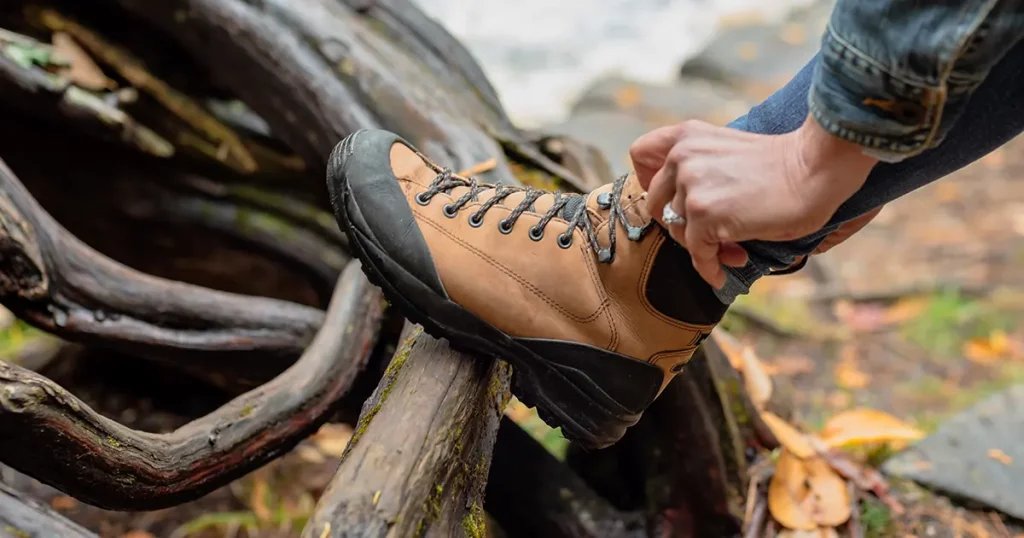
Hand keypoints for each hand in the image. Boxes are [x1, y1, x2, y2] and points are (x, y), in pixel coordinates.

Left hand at [629, 117, 877, 287]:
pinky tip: (722, 273)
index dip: (647, 180)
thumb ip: (700, 167)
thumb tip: (683, 212)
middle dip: (680, 224)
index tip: (668, 198)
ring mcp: (691, 186)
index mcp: (687, 136)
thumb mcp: (728, 149)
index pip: (640, 154)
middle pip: (656, 203)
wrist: (815, 169)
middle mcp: (682, 157)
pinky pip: (697, 253)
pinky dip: (709, 268)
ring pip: (677, 231)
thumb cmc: (782, 165)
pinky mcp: (704, 215)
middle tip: (709, 235)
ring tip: (731, 250)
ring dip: (702, 246)